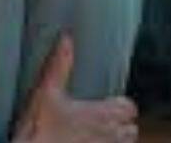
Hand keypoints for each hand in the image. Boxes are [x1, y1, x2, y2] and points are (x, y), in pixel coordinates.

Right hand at [12, 34, 137, 142]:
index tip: (108, 104)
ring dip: (115, 140)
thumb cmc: (40, 130)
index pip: (130, 108)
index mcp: (103, 114)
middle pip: (130, 129)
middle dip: (120, 125)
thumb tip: (66, 39)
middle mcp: (110, 136)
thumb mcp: (45, 93)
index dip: (121, 105)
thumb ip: (59, 66)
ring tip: (97, 135)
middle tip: (102, 121)